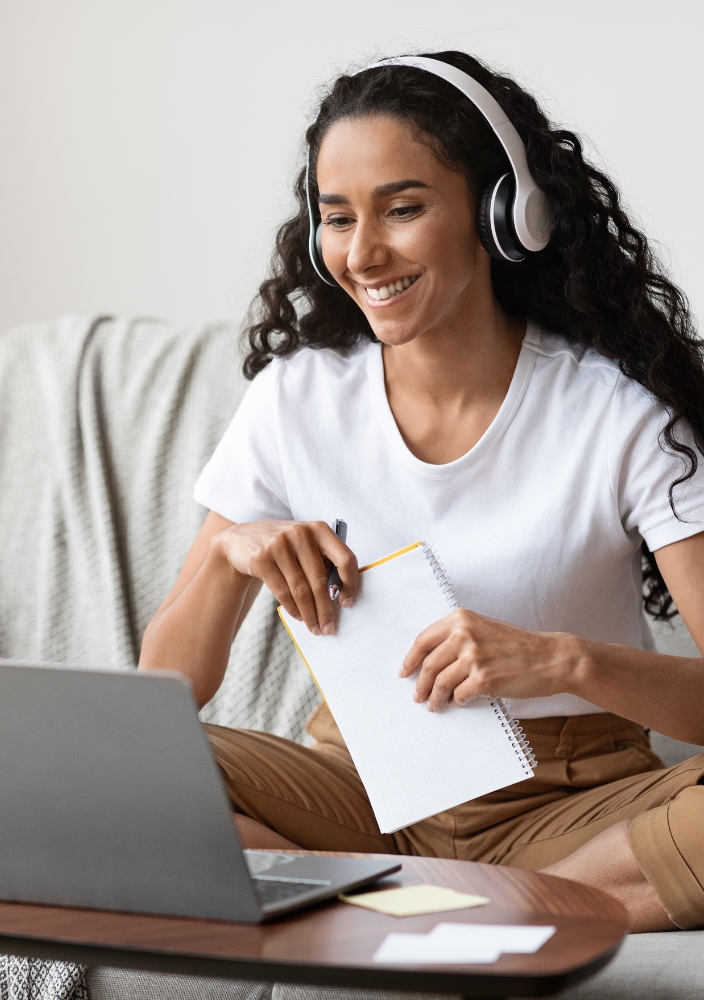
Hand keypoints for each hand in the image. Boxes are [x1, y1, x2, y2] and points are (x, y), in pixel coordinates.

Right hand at [213, 520, 357, 635]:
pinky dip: (293, 608)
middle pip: (320, 580)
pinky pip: (282, 591)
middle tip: (330, 628)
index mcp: (319, 529)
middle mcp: (301, 533)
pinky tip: (298, 617)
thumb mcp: (305, 544)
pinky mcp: (261, 558)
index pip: (345, 558)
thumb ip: (324, 562)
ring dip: (310, 614)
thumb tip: (339, 598)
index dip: (350, 584)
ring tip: (315, 628)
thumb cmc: (284, 547)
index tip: (347, 603)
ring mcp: (279, 544)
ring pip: (300, 589)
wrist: (241, 540)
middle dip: (326, 609)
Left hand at [399, 608, 575, 710]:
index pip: (424, 640)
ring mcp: (473, 657)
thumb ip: (458, 637)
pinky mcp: (483, 679)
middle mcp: (464, 634)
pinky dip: (456, 701)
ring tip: (434, 705)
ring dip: (434, 698)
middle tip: (417, 696)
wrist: (551, 658)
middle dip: (420, 684)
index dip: (410, 659)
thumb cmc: (519, 646)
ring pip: (440, 683)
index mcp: (461, 619)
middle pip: (428, 664)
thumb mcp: (485, 629)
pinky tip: (458, 702)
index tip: (404, 672)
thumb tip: (430, 659)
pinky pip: (458, 695)